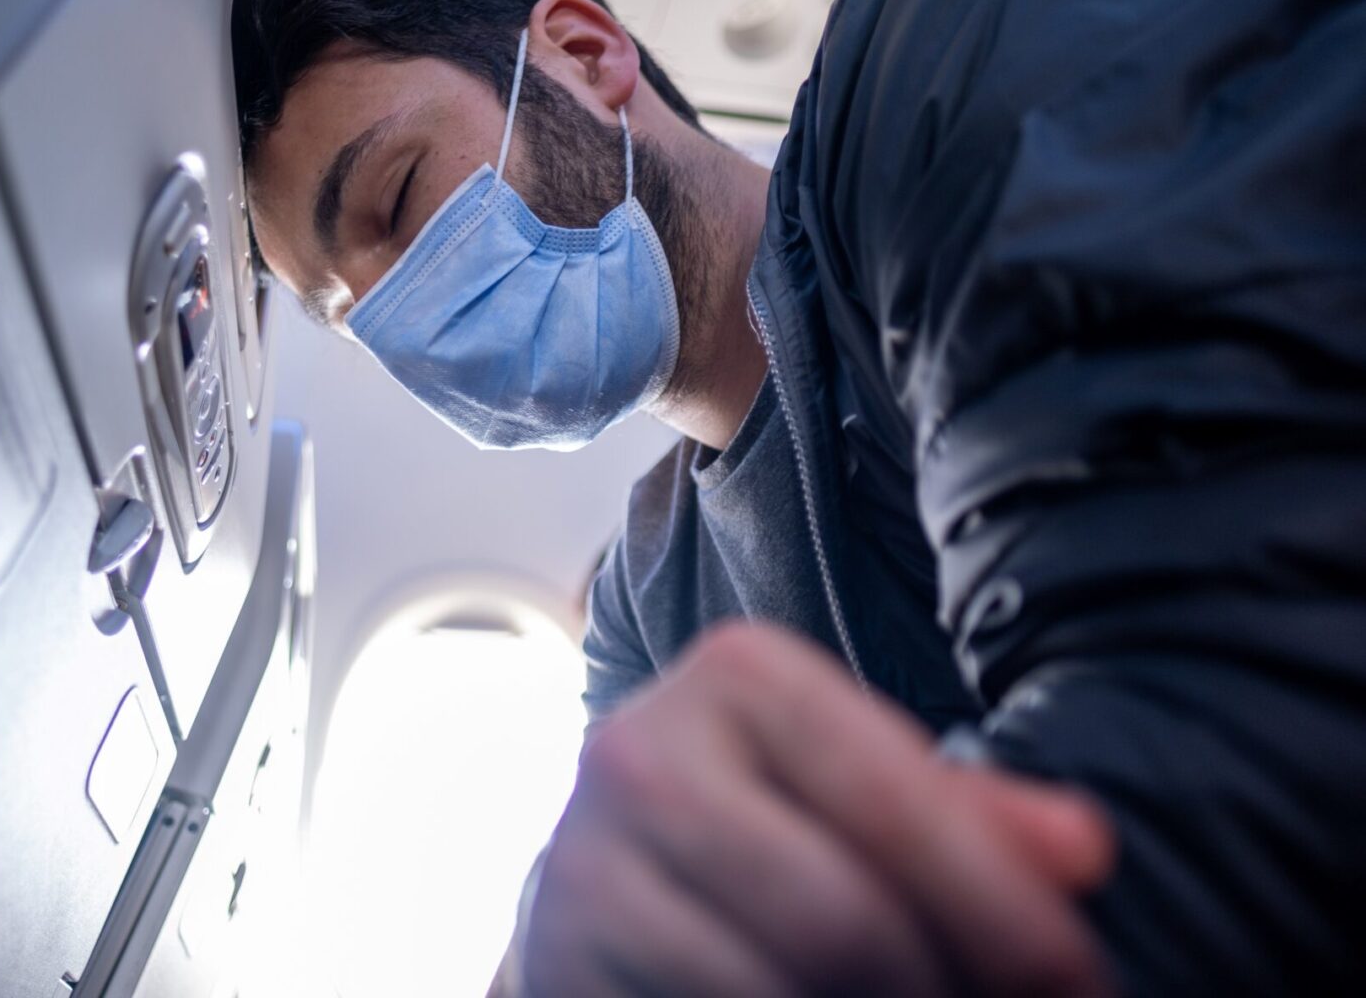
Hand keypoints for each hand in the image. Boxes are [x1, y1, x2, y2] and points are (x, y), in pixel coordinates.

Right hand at [515, 622, 1114, 996]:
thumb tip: (1083, 850)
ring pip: (775, 992)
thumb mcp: (862, 791)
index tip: (1081, 986)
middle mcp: (644, 750)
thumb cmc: (763, 821)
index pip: (900, 808)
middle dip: (944, 994)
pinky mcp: (556, 958)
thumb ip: (970, 815)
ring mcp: (583, 861)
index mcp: (741, 675)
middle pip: (846, 925)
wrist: (600, 878)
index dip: (1005, 914)